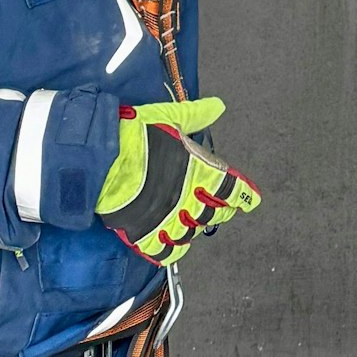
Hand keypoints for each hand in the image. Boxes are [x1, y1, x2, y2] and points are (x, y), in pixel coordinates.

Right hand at [96, 98, 260, 261]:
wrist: (104, 160)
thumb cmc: (137, 136)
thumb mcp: (169, 118)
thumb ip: (195, 115)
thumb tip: (217, 106)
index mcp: (199, 171)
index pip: (230, 188)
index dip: (243, 195)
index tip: (251, 200)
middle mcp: (188, 199)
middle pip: (213, 214)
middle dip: (220, 211)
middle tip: (223, 211)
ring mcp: (168, 220)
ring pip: (191, 233)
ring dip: (195, 228)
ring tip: (195, 224)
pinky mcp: (146, 234)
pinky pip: (164, 250)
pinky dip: (171, 249)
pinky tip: (172, 245)